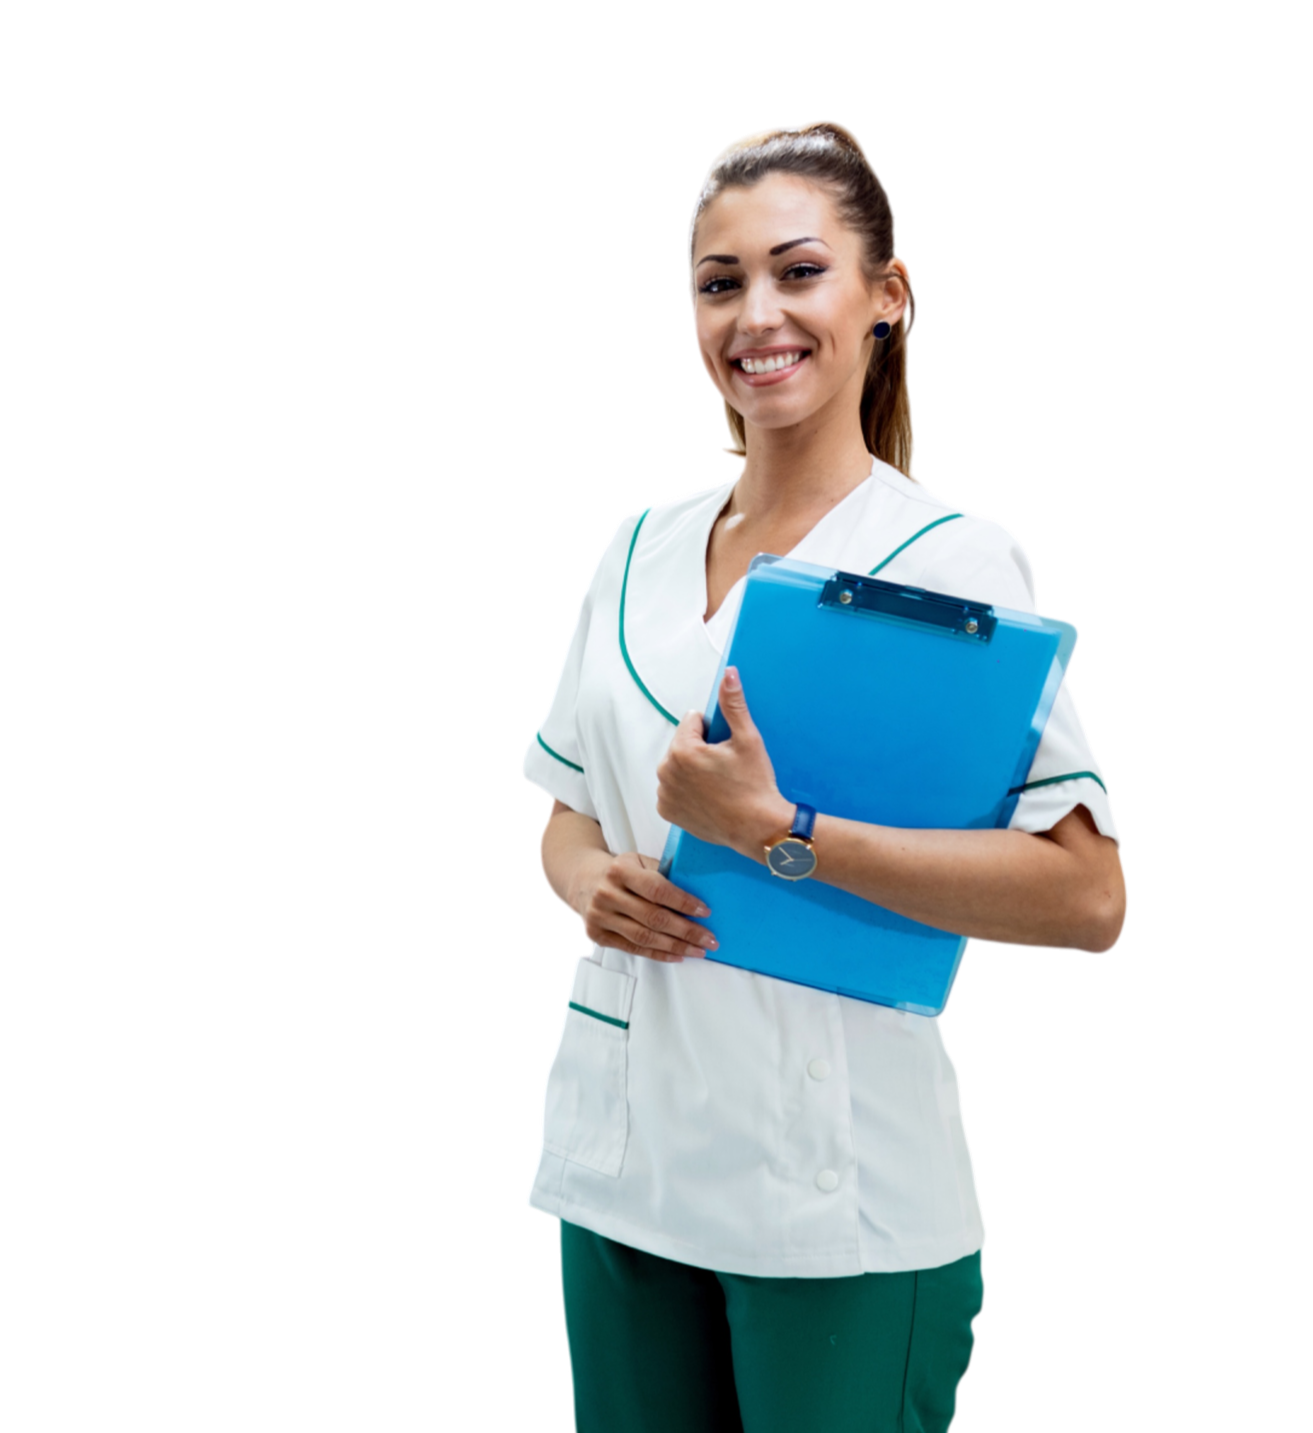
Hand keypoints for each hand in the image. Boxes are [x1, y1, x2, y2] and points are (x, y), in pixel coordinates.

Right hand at [577, 852, 718, 962]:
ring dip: (676, 947)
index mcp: (620, 870)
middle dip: (686, 931)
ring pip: (644, 937)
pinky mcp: (598, 935)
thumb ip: (662, 874)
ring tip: (698, 950)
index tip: (705, 911)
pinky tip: (678, 955)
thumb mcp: (638, 862)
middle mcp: (607, 894)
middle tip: (709, 938)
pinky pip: (634, 949)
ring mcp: (600, 916)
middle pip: (653, 918)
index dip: (683, 902)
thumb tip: (697, 893)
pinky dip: (659, 954)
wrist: (583, 880)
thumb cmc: (620, 871)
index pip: (657, 890)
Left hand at [655, 667, 792, 862]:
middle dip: (700, 750)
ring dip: (691, 769)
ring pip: (676, 766)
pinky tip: (707, 797)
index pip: (692, 721)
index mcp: (682, 750)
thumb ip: (734, 704)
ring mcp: (665, 793)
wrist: (757, 828)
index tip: (726, 750)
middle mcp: (666, 771)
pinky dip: (686, 790)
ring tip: (717, 784)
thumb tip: (729, 674)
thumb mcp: (748, 739)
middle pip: (682, 744)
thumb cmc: (754, 785)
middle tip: (724, 769)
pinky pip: (672, 789)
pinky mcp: (667, 811)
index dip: (712, 732)